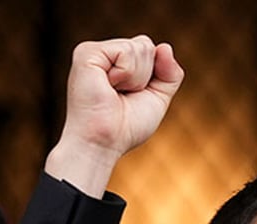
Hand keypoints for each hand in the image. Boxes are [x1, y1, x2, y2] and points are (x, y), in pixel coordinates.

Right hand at [45, 34, 184, 196]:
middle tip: (122, 97)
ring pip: (140, 47)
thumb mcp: (158, 99)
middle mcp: (103, 54)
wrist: (102, 144)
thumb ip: (170, 74)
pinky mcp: (87, 53)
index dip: (152, 76)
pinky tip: (108, 86)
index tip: (132, 97)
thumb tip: (165, 47)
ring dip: (136, 78)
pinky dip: (126, 74)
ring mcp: (93, 51)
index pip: (150, 49)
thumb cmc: (125, 128)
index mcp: (116, 62)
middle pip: (146, 45)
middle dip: (145, 76)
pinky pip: (126, 50)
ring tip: (114, 93)